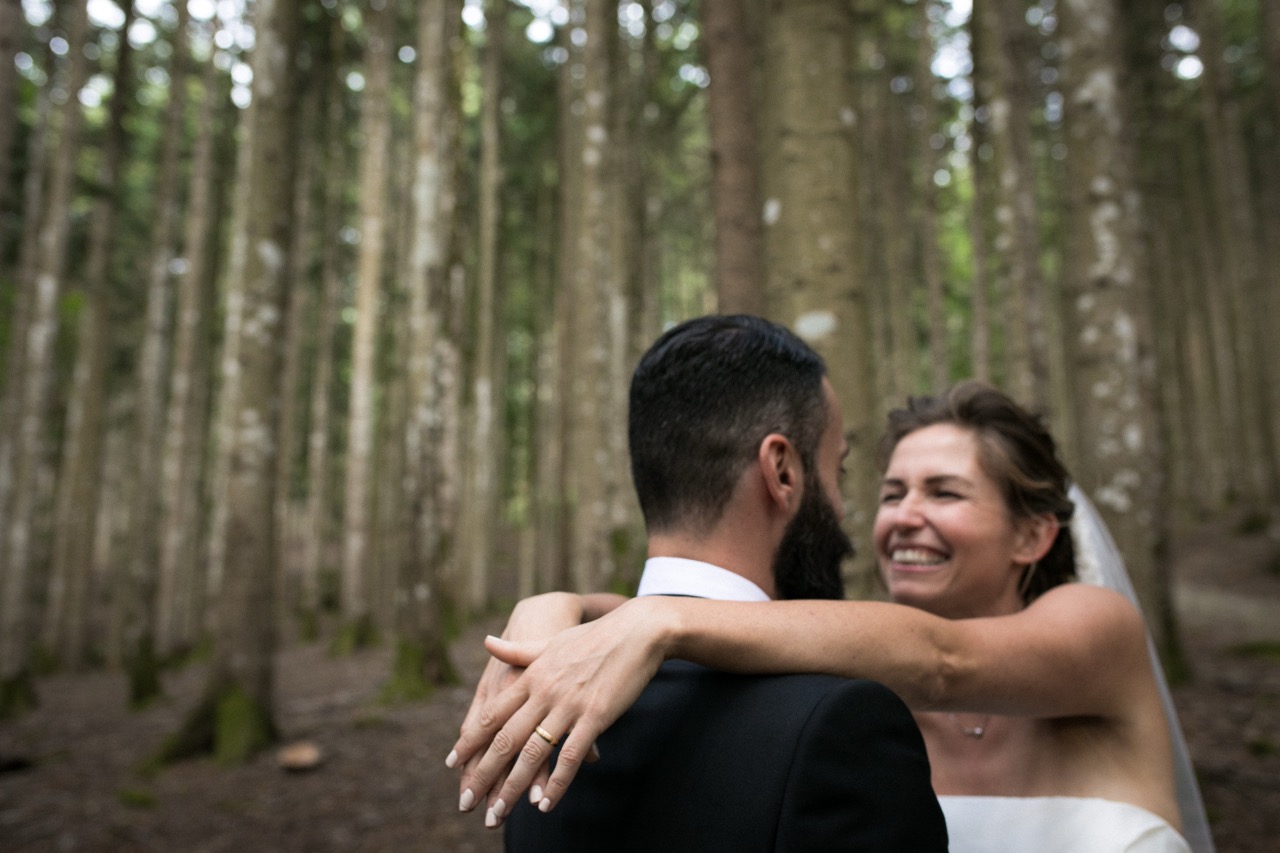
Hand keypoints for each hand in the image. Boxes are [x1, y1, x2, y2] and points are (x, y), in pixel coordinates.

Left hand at [448, 593, 583, 821]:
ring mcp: (568, 705)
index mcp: (530, 675)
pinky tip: (546, 804)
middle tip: (466, 802)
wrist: (636, 632)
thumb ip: (518, 651)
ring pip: (533, 753)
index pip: (491, 714)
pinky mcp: (594, 717)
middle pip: (506, 740)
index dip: (471, 741)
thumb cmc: (593, 638)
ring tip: (498, 812)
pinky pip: (570, 756)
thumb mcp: (550, 643)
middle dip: (483, 774)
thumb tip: (486, 643)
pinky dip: (556, 783)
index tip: (452, 763)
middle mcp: (543, 692)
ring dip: (513, 787)